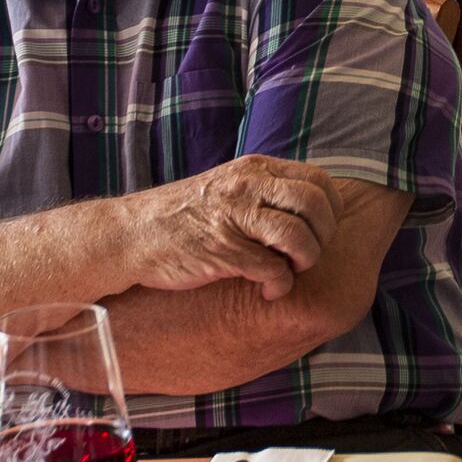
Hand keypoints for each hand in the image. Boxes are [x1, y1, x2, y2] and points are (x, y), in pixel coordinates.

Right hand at [108, 154, 340, 302]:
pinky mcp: (222, 251)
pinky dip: (279, 285)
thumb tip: (311, 207)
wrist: (131, 234)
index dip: (331, 209)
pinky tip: (268, 291)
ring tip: (290, 272)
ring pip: (299, 236)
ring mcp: (235, 218)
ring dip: (305, 261)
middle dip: (323, 236)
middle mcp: (248, 187)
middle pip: (315, 204)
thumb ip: (266, 190)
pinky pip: (272, 269)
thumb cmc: (184, 216)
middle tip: (307, 256)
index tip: (321, 231)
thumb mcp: (228, 186)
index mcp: (254, 169)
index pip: (319, 180)